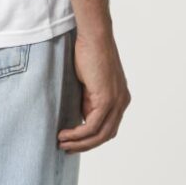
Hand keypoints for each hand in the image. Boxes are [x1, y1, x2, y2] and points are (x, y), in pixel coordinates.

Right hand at [58, 29, 130, 152]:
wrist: (93, 36)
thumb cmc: (88, 53)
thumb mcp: (89, 82)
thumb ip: (88, 100)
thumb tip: (80, 117)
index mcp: (120, 98)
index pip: (108, 127)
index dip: (91, 138)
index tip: (74, 142)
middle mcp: (122, 102)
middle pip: (106, 135)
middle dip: (85, 145)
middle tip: (67, 148)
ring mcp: (116, 101)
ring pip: (100, 134)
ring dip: (80, 143)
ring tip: (62, 144)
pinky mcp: (107, 99)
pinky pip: (93, 125)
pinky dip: (78, 134)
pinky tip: (65, 134)